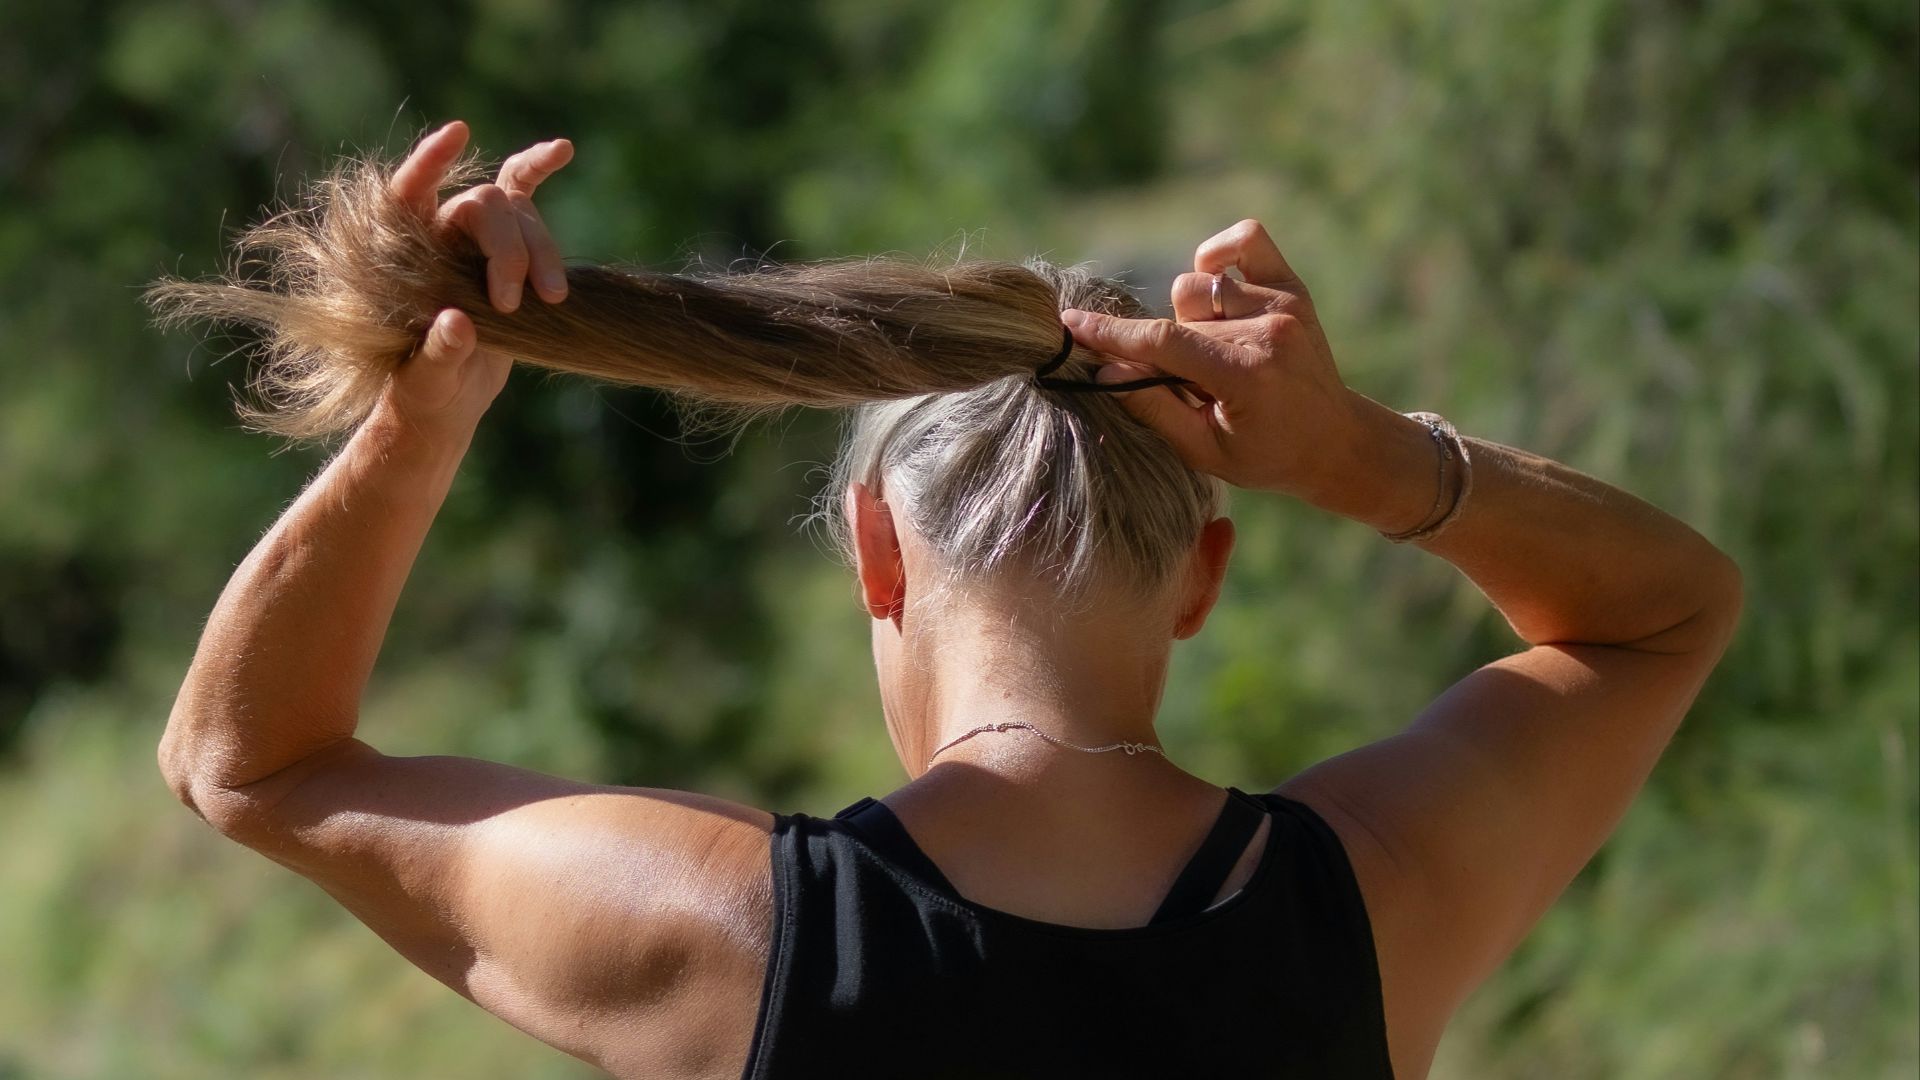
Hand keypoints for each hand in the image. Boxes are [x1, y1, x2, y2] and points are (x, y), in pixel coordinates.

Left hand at [375, 121, 572, 441]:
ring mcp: (474, 237)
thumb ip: (437, 352)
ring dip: (541, 250)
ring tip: (553, 299)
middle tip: (513, 302)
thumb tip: (457, 322)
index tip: (458, 135)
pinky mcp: (508, 246)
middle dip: (507, 250)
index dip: (429, 162)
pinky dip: (539, 170)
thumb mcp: (425, 380)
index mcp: (402, 255)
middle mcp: (438, 234)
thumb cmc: (424, 388)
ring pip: (518, 215)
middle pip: (482, 208)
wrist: (450, 398)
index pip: (406, 193)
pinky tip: (563, 149)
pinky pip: (522, 194)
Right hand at [1061, 219, 1360, 499]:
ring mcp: (1283, 304)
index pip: (1162, 343)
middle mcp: (1267, 331)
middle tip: (1195, 386)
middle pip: (1175, 318)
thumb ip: (1153, 407)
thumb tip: (1105, 368)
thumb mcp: (1204, 451)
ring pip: (1195, 286)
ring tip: (1214, 353)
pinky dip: (1218, 258)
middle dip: (1167, 352)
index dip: (1110, 334)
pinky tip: (1216, 285)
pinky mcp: (1293, 288)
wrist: (1335, 442)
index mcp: (1246, 375)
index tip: (1070, 324)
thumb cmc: (1266, 456)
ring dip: (1191, 318)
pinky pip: (1245, 239)